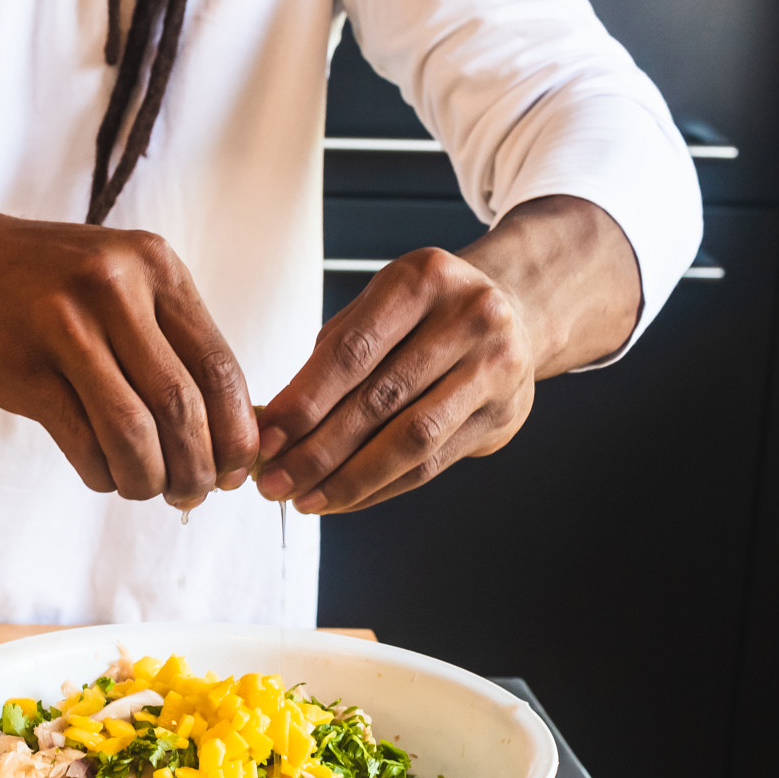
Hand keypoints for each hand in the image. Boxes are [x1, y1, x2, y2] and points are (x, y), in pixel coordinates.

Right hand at [0, 185, 258, 507]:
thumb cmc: (56, 287)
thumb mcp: (125, 284)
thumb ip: (174, 342)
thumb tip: (232, 434)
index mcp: (157, 268)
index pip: (219, 367)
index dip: (236, 432)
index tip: (236, 469)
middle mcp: (116, 289)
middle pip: (181, 405)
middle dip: (197, 467)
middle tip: (195, 493)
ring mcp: (66, 325)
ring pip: (133, 431)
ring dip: (149, 478)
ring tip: (150, 490)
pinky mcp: (26, 366)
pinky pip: (82, 441)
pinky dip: (103, 473)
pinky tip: (105, 475)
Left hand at [255, 194, 640, 513]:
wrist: (513, 310)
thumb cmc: (426, 312)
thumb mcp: (378, 307)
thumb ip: (329, 358)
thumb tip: (274, 425)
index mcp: (422, 279)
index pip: (352, 351)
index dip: (304, 402)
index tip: (266, 439)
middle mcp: (468, 319)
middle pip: (380, 400)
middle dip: (319, 450)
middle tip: (276, 480)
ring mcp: (494, 367)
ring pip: (412, 440)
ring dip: (350, 478)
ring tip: (306, 498)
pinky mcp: (502, 415)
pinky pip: (433, 465)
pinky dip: (381, 487)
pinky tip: (344, 497)